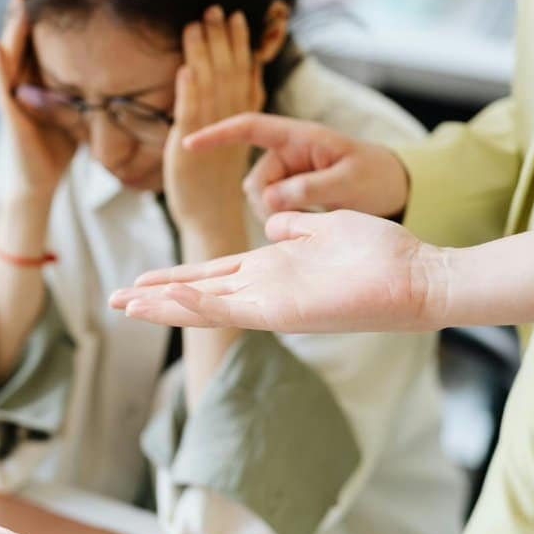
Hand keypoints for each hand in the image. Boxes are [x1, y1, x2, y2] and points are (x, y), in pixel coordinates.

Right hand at [0, 0, 76, 204]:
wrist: (36, 181)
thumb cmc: (55, 149)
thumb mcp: (74, 111)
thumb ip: (84, 91)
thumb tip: (116, 75)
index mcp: (38, 81)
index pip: (40, 41)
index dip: (43, 16)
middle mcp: (22, 83)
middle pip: (21, 40)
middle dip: (24, 12)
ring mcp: (13, 96)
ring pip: (9, 55)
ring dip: (11, 28)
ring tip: (14, 0)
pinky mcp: (9, 113)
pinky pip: (1, 84)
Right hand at [109, 210, 446, 333]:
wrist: (419, 277)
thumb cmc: (381, 253)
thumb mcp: (327, 228)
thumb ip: (296, 228)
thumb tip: (273, 222)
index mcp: (272, 269)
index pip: (211, 275)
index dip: (175, 279)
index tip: (139, 281)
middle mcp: (266, 289)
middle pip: (198, 294)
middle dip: (156, 299)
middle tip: (115, 302)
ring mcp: (273, 303)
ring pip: (207, 306)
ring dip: (166, 306)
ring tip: (128, 304)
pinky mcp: (285, 310)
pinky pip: (235, 307)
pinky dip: (201, 304)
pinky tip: (171, 299)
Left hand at [164, 6, 259, 236]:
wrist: (211, 220)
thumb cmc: (216, 184)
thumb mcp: (229, 142)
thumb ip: (230, 113)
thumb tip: (226, 85)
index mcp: (242, 120)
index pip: (245, 74)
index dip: (242, 46)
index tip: (240, 17)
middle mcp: (230, 124)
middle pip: (228, 74)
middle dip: (221, 40)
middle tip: (215, 9)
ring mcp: (210, 135)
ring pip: (209, 88)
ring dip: (202, 55)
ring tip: (195, 26)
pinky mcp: (189, 149)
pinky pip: (191, 116)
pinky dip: (188, 92)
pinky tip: (185, 69)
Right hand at [183, 113, 409, 220]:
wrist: (394, 188)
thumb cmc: (375, 176)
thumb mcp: (348, 181)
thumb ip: (309, 188)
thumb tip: (269, 200)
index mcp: (300, 137)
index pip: (250, 127)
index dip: (217, 135)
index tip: (188, 143)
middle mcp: (288, 152)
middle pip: (254, 180)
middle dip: (268, 204)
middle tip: (299, 220)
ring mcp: (288, 173)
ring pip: (260, 199)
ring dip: (277, 214)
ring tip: (313, 218)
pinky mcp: (290, 192)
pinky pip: (271, 208)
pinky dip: (283, 219)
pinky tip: (309, 221)